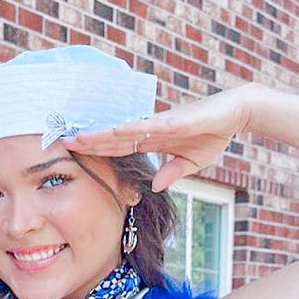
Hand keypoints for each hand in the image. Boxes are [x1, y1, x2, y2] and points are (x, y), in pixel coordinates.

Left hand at [68, 85, 255, 190]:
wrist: (235, 113)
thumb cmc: (213, 133)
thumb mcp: (191, 162)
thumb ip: (172, 172)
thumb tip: (155, 186)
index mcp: (154, 140)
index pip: (119, 147)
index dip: (98, 150)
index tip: (76, 153)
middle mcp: (151, 130)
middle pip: (114, 138)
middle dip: (89, 141)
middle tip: (62, 143)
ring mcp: (161, 124)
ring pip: (124, 130)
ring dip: (101, 134)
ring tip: (78, 137)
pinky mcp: (175, 121)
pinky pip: (149, 126)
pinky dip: (131, 129)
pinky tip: (114, 131)